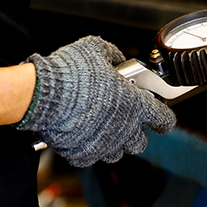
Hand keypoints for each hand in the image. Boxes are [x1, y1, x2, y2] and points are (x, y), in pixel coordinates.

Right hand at [15, 36, 175, 166]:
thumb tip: (116, 60)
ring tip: (103, 128)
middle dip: (135, 132)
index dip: (164, 119)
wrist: (41, 95)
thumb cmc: (70, 73)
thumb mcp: (96, 49)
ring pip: (118, 152)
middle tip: (124, 120)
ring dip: (114, 142)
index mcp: (135, 104)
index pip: (163, 118)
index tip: (162, 119)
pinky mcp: (83, 154)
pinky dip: (90, 149)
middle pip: (140, 141)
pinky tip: (83, 135)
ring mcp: (104, 144)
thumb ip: (113, 55)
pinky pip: (92, 157)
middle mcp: (123, 128)